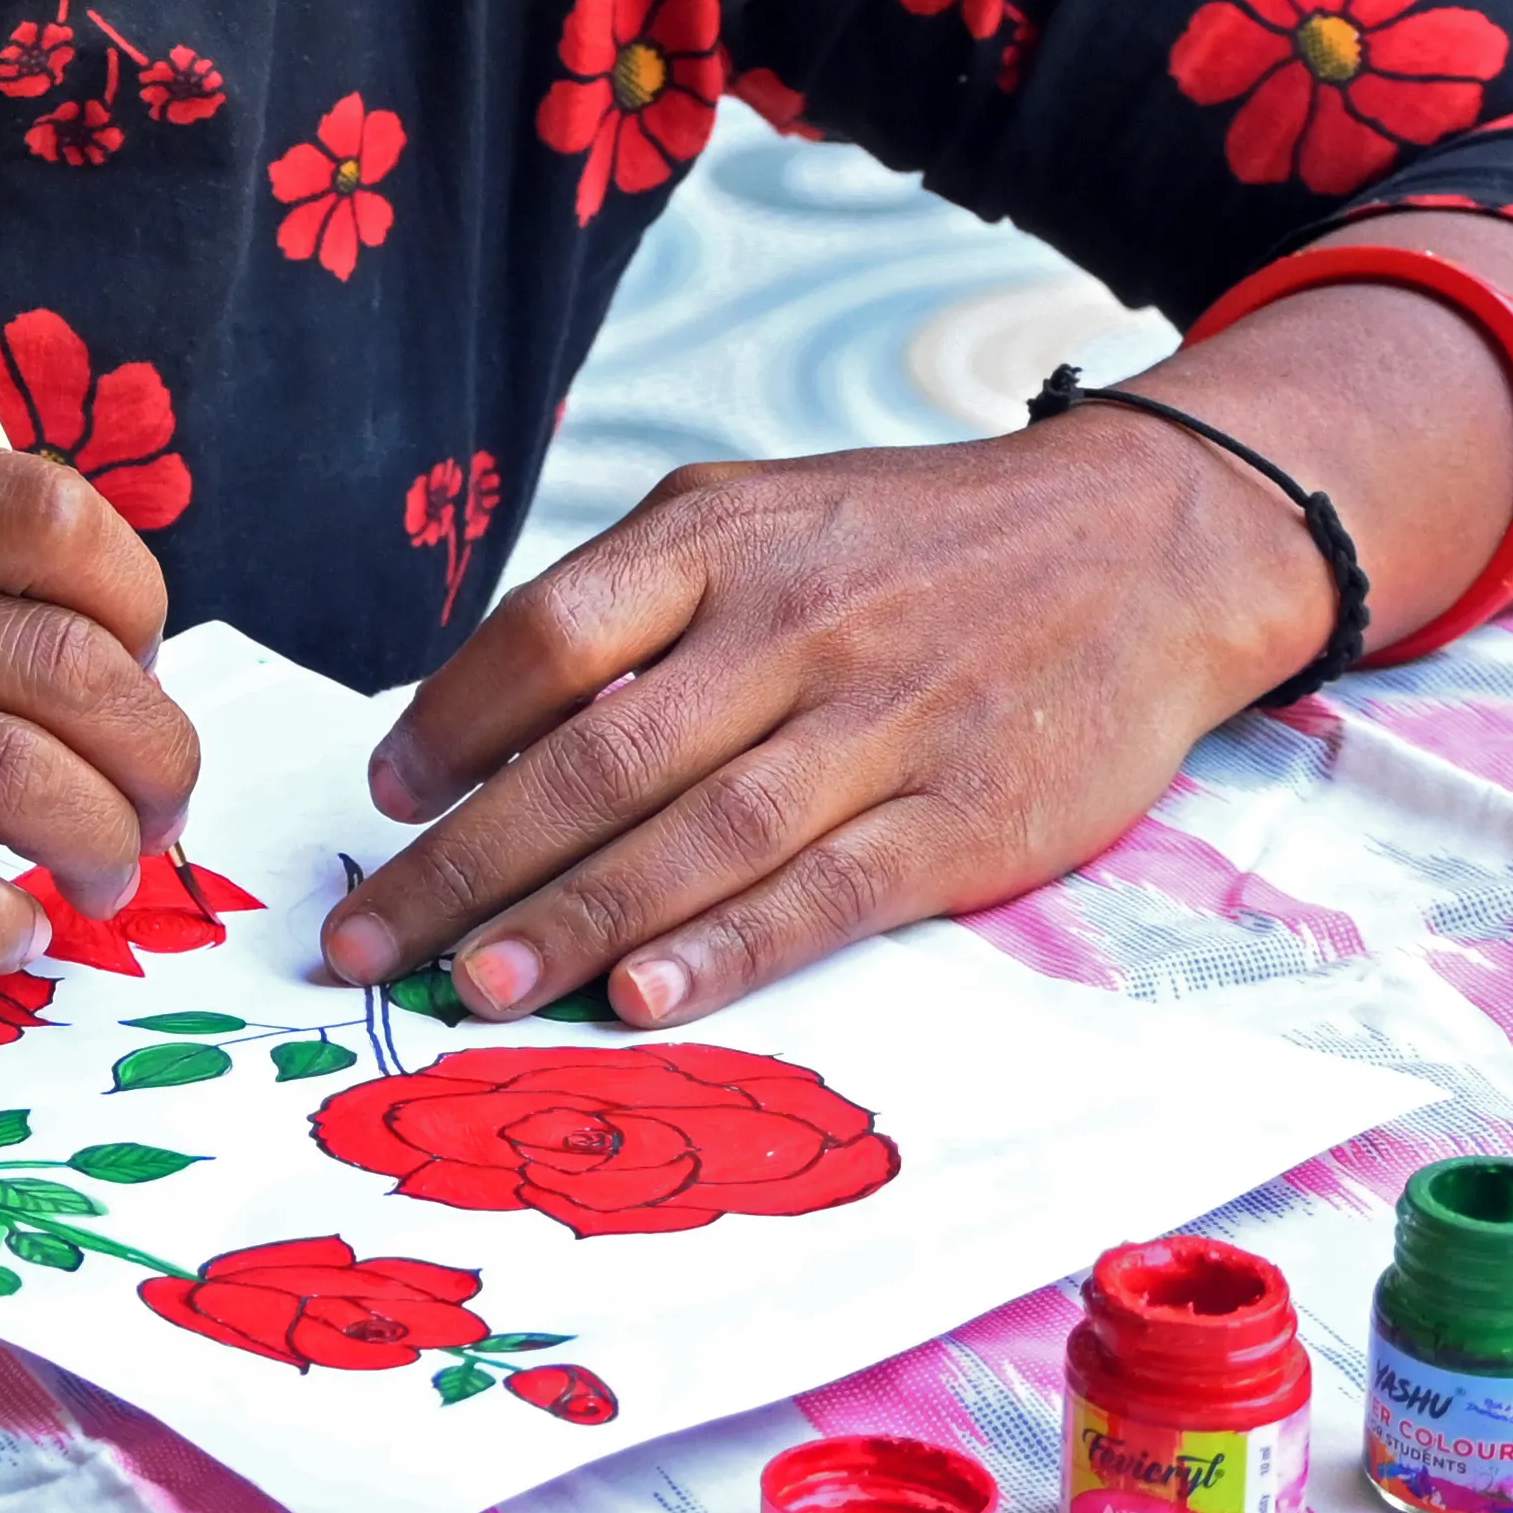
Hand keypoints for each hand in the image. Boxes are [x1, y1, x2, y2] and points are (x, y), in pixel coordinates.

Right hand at [0, 432, 198, 973]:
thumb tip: (93, 632)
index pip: (49, 515)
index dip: (139, 602)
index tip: (137, 665)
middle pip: (62, 665)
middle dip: (156, 754)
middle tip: (157, 809)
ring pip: (11, 780)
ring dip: (100, 847)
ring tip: (103, 878)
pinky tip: (2, 933)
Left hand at [318, 416, 1312, 1024]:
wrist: (1143, 541)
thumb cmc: (913, 544)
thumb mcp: (766, 515)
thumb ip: (636, 605)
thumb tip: (481, 725)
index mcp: (723, 536)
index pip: (551, 633)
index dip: (455, 721)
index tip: (386, 797)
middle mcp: (791, 625)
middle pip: (599, 754)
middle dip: (472, 858)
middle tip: (369, 937)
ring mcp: (882, 723)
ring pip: (700, 835)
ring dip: (578, 922)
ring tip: (478, 986)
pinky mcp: (966, 816)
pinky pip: (825, 894)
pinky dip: (729, 949)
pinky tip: (646, 997)